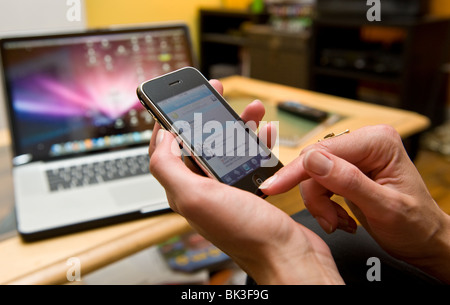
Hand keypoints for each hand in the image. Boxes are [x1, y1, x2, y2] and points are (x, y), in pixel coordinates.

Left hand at [148, 80, 343, 283]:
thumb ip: (169, 167)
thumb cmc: (246, 233)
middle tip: (217, 93)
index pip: (165, 150)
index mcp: (185, 189)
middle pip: (198, 142)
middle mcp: (204, 188)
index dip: (168, 121)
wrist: (288, 255)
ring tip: (254, 110)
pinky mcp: (250, 190)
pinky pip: (249, 158)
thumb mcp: (196, 197)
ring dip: (237, 124)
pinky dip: (256, 142)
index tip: (177, 99)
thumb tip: (161, 138)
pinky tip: (266, 134)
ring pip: (226, 146)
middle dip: (207, 114)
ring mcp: (227, 189)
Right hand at [260, 125, 449, 282]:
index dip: (296, 171)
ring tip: (339, 222)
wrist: (423, 239)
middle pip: (314, 162)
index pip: (323, 150)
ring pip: (312, 175)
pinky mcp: (347, 169)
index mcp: (377, 142)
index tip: (274, 188)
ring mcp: (355, 155)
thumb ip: (348, 182)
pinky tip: (339, 217)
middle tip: (329, 220)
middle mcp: (365, 143)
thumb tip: (313, 161)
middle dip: (315, 196)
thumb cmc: (415, 226)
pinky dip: (323, 204)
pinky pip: (318, 182)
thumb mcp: (385, 207)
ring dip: (319, 203)